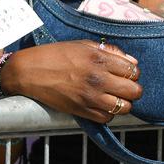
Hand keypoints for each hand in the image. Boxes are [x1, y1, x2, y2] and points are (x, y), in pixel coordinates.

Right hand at [0, 41, 142, 123]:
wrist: (29, 72)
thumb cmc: (55, 55)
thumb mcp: (83, 45)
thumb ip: (110, 52)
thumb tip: (132, 62)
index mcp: (99, 59)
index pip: (133, 71)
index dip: (133, 72)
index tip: (126, 72)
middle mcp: (98, 79)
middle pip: (134, 91)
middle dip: (132, 88)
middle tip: (123, 85)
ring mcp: (90, 97)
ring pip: (124, 107)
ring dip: (122, 102)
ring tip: (113, 96)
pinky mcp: (82, 111)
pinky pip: (107, 118)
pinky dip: (108, 113)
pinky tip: (100, 104)